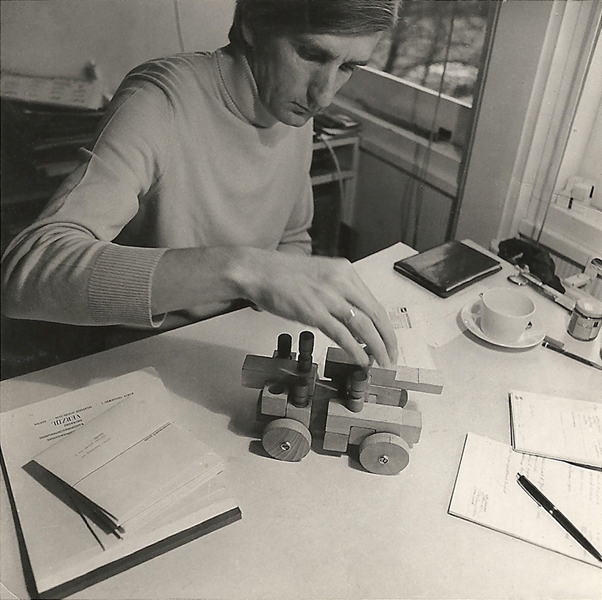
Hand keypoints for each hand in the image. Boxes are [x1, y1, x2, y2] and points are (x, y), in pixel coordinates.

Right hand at [239, 250, 397, 367]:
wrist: (257, 270)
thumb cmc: (282, 274)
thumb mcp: (320, 275)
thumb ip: (339, 294)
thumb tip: (354, 323)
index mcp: (344, 271)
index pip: (374, 302)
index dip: (385, 326)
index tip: (389, 340)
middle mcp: (341, 282)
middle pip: (375, 315)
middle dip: (388, 339)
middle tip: (391, 356)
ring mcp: (328, 297)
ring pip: (364, 326)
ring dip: (377, 347)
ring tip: (380, 362)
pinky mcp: (314, 312)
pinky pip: (342, 334)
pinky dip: (356, 349)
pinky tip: (361, 359)